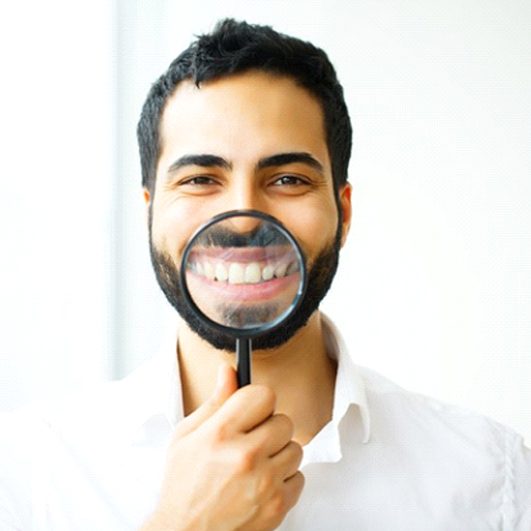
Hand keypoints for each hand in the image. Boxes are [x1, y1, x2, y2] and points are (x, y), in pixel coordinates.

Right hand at [141, 364, 303, 530]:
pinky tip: (261, 483)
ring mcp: (265, 482)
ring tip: (254, 465)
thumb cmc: (183, 485)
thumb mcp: (187, 435)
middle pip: (283, 420)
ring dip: (278, 454)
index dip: (257, 401)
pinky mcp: (278, 505)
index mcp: (221, 433)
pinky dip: (284, 479)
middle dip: (269, 428)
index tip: (251, 411)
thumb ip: (215, 401)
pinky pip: (299, 476)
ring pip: (295, 448)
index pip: (264, 395)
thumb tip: (229, 370)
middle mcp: (245, 455)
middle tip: (250, 442)